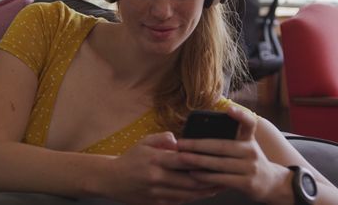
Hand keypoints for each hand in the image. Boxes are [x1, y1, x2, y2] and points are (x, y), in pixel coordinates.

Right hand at [104, 131, 220, 204]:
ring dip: (205, 191)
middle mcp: (157, 178)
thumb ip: (162, 138)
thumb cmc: (131, 158)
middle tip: (226, 175)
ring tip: (220, 185)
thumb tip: (178, 140)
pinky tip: (204, 193)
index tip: (216, 158)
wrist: (111, 180)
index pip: (182, 160)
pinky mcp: (156, 203)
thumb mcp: (144, 142)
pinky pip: (179, 202)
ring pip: (187, 194)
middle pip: (189, 181)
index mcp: (155, 160)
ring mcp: (157, 193)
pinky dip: (193, 198)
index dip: (201, 160)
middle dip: (209, 179)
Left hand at [176, 106, 292, 203]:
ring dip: (198, 161)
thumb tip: (200, 136)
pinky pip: (222, 179)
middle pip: (222, 146)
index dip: (240, 115)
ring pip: (220, 163)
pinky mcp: (247, 183)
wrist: (272, 183)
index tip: (228, 109)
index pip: (249, 123)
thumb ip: (230, 141)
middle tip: (181, 143)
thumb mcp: (246, 148)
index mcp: (249, 140)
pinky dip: (206, 177)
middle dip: (198, 144)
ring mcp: (250, 168)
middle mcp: (251, 151)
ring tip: (182, 158)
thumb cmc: (249, 162)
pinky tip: (194, 174)